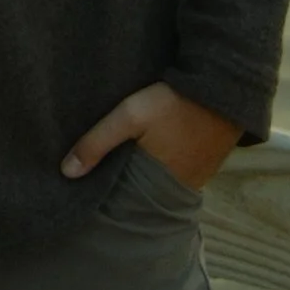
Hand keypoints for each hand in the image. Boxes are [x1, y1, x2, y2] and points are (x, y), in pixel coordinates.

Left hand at [64, 81, 238, 191]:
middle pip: (144, 194)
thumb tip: (66, 172)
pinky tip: (150, 154)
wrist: (224, 87)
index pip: (127, 202)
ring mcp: (196, 177)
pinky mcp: (205, 163)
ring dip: (144, 176)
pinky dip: (161, 167)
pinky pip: (176, 172)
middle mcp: (179, 188)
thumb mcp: (130, 116)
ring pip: (159, 183)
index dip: (109, 196)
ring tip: (122, 165)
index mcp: (158, 185)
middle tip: (101, 179)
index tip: (87, 193)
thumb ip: (97, 142)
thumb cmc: (175, 103)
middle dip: (124, 188)